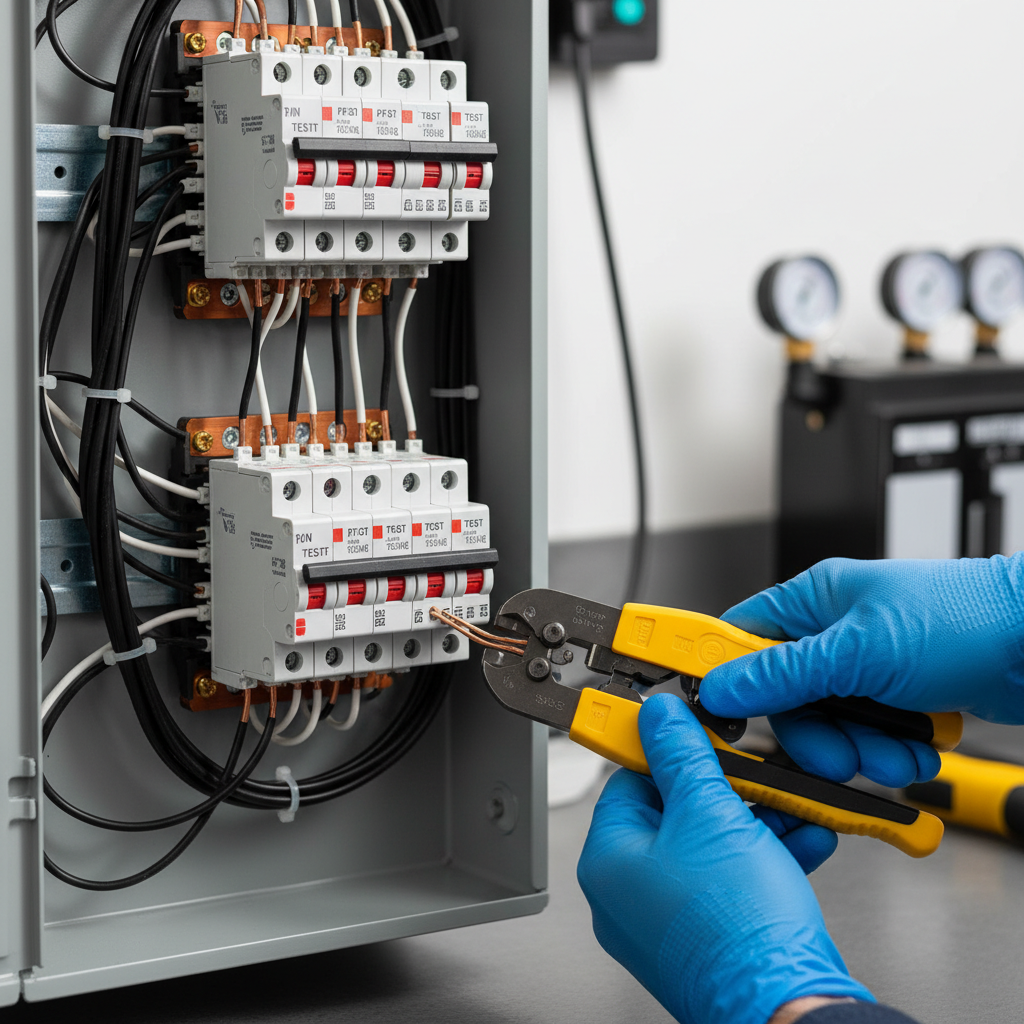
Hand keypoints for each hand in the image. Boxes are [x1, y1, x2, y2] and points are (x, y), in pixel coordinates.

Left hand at [577, 693, 871, 1023]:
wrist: (785, 1004)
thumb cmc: (737, 928)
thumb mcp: (709, 812)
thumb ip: (683, 755)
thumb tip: (660, 717)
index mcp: (610, 861)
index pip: (629, 781)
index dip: (670, 752)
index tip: (698, 734)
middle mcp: (630, 895)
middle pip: (677, 813)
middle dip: (729, 789)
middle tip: (757, 773)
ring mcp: (669, 922)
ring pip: (712, 847)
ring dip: (758, 821)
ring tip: (794, 805)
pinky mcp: (710, 939)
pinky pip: (732, 882)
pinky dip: (766, 858)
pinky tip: (804, 838)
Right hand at [700, 556, 1023, 786]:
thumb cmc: (965, 618)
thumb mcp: (858, 651)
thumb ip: (783, 674)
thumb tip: (724, 687)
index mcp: (812, 600)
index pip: (739, 636)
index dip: (719, 673)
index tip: (707, 709)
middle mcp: (833, 633)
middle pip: (785, 698)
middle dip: (814, 734)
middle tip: (836, 752)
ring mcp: (866, 667)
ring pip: (828, 724)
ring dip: (860, 748)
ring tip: (894, 750)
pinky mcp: (896, 697)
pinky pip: (867, 736)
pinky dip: (889, 750)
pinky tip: (915, 746)